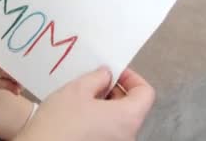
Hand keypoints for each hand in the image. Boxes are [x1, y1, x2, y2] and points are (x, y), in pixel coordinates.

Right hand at [14, 68, 154, 140]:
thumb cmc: (60, 123)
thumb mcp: (77, 89)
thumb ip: (97, 78)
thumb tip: (106, 74)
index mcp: (128, 117)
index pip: (145, 93)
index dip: (131, 77)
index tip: (114, 71)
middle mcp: (127, 135)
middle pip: (131, 106)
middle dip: (113, 90)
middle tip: (92, 80)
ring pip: (117, 118)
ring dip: (102, 104)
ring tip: (79, 97)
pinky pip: (106, 129)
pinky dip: (96, 118)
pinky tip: (75, 113)